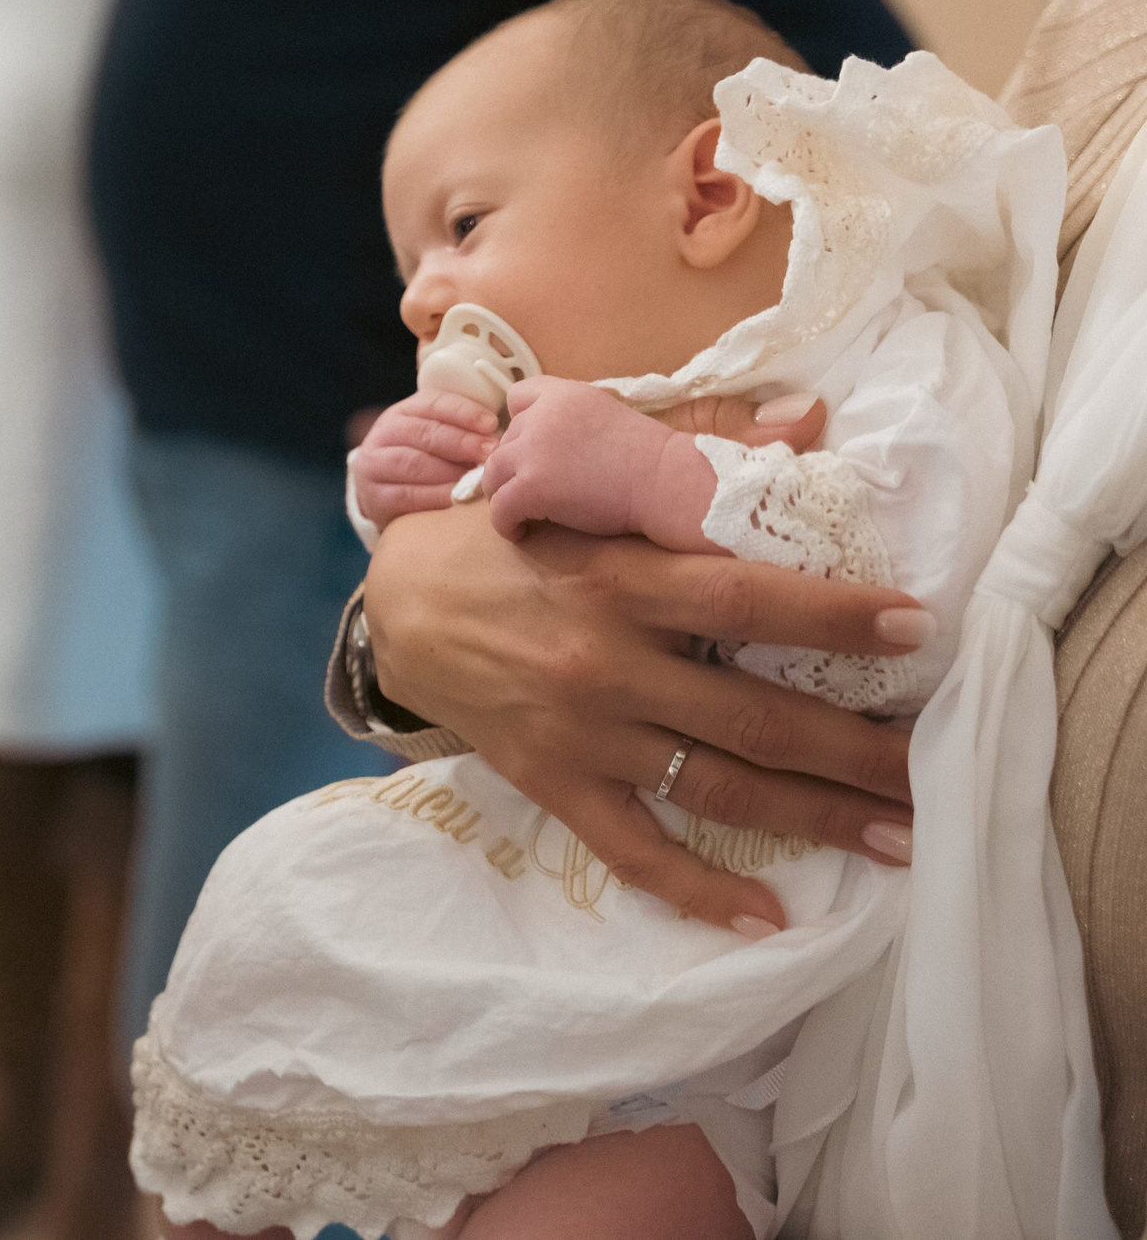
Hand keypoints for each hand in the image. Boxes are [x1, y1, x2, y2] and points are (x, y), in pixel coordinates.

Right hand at [350, 389, 496, 524]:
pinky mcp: (374, 496)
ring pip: (413, 463)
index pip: (432, 403)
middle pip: (424, 432)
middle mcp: (384, 434)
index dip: (463, 412)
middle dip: (461, 441)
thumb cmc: (424, 462)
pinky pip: (406, 495)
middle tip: (490, 452)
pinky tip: (456, 498)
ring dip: (450, 470)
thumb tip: (501, 434)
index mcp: (403, 412)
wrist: (384, 494)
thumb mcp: (436, 438)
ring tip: (477, 477)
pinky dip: (434, 496)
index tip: (492, 423)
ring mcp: (374, 465)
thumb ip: (461, 431)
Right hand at [366, 393, 922, 934]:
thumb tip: (808, 418)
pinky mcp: (553, 783)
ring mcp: (582, 733)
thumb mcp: (581, 490)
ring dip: (816, 818)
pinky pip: (634, 850)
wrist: (396, 606)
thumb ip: (692, 459)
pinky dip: (699, 890)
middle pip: (756, 717)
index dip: (836, 617)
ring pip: (718, 787)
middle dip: (860, 750)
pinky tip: (766, 917)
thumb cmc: (499, 537)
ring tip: (899, 839)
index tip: (918, 628)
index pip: (745, 599)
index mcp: (618, 580)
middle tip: (941, 769)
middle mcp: (606, 663)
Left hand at [484, 378, 713, 548]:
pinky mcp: (531, 486)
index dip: (520, 423)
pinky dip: (505, 523)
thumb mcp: (604, 415)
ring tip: (521, 511)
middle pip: (505, 440)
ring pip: (493, 473)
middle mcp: (541, 416)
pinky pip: (499, 507)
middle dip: (517, 464)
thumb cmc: (647, 458)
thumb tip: (541, 443)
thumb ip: (569, 420)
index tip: (534, 447)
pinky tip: (520, 531)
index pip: (517, 397)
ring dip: (503, 492)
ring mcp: (533, 451)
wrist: (667, 483)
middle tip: (534, 488)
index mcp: (563, 394)